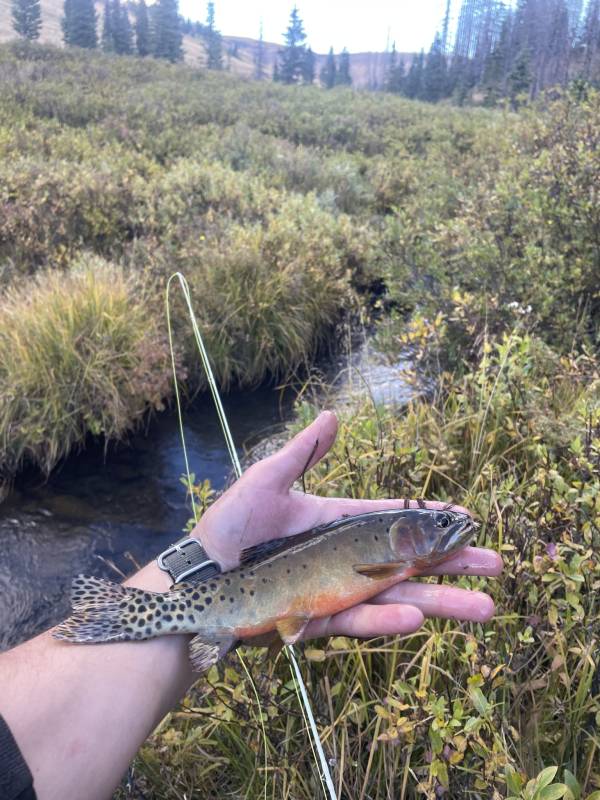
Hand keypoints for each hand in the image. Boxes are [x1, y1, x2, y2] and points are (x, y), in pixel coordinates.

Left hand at [193, 411, 501, 639]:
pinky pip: (358, 620)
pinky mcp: (318, 619)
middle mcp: (343, 557)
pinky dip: (385, 620)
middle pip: (407, 560)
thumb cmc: (229, 526)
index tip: (466, 518)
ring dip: (438, 601)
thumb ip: (304, 452)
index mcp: (336, 523)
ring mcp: (334, 590)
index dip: (429, 519)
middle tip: (493, 564)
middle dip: (451, 564)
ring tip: (483, 608)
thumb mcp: (268, 480)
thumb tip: (334, 415)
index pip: (393, 519)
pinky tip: (416, 617)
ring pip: (395, 596)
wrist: (196, 580)